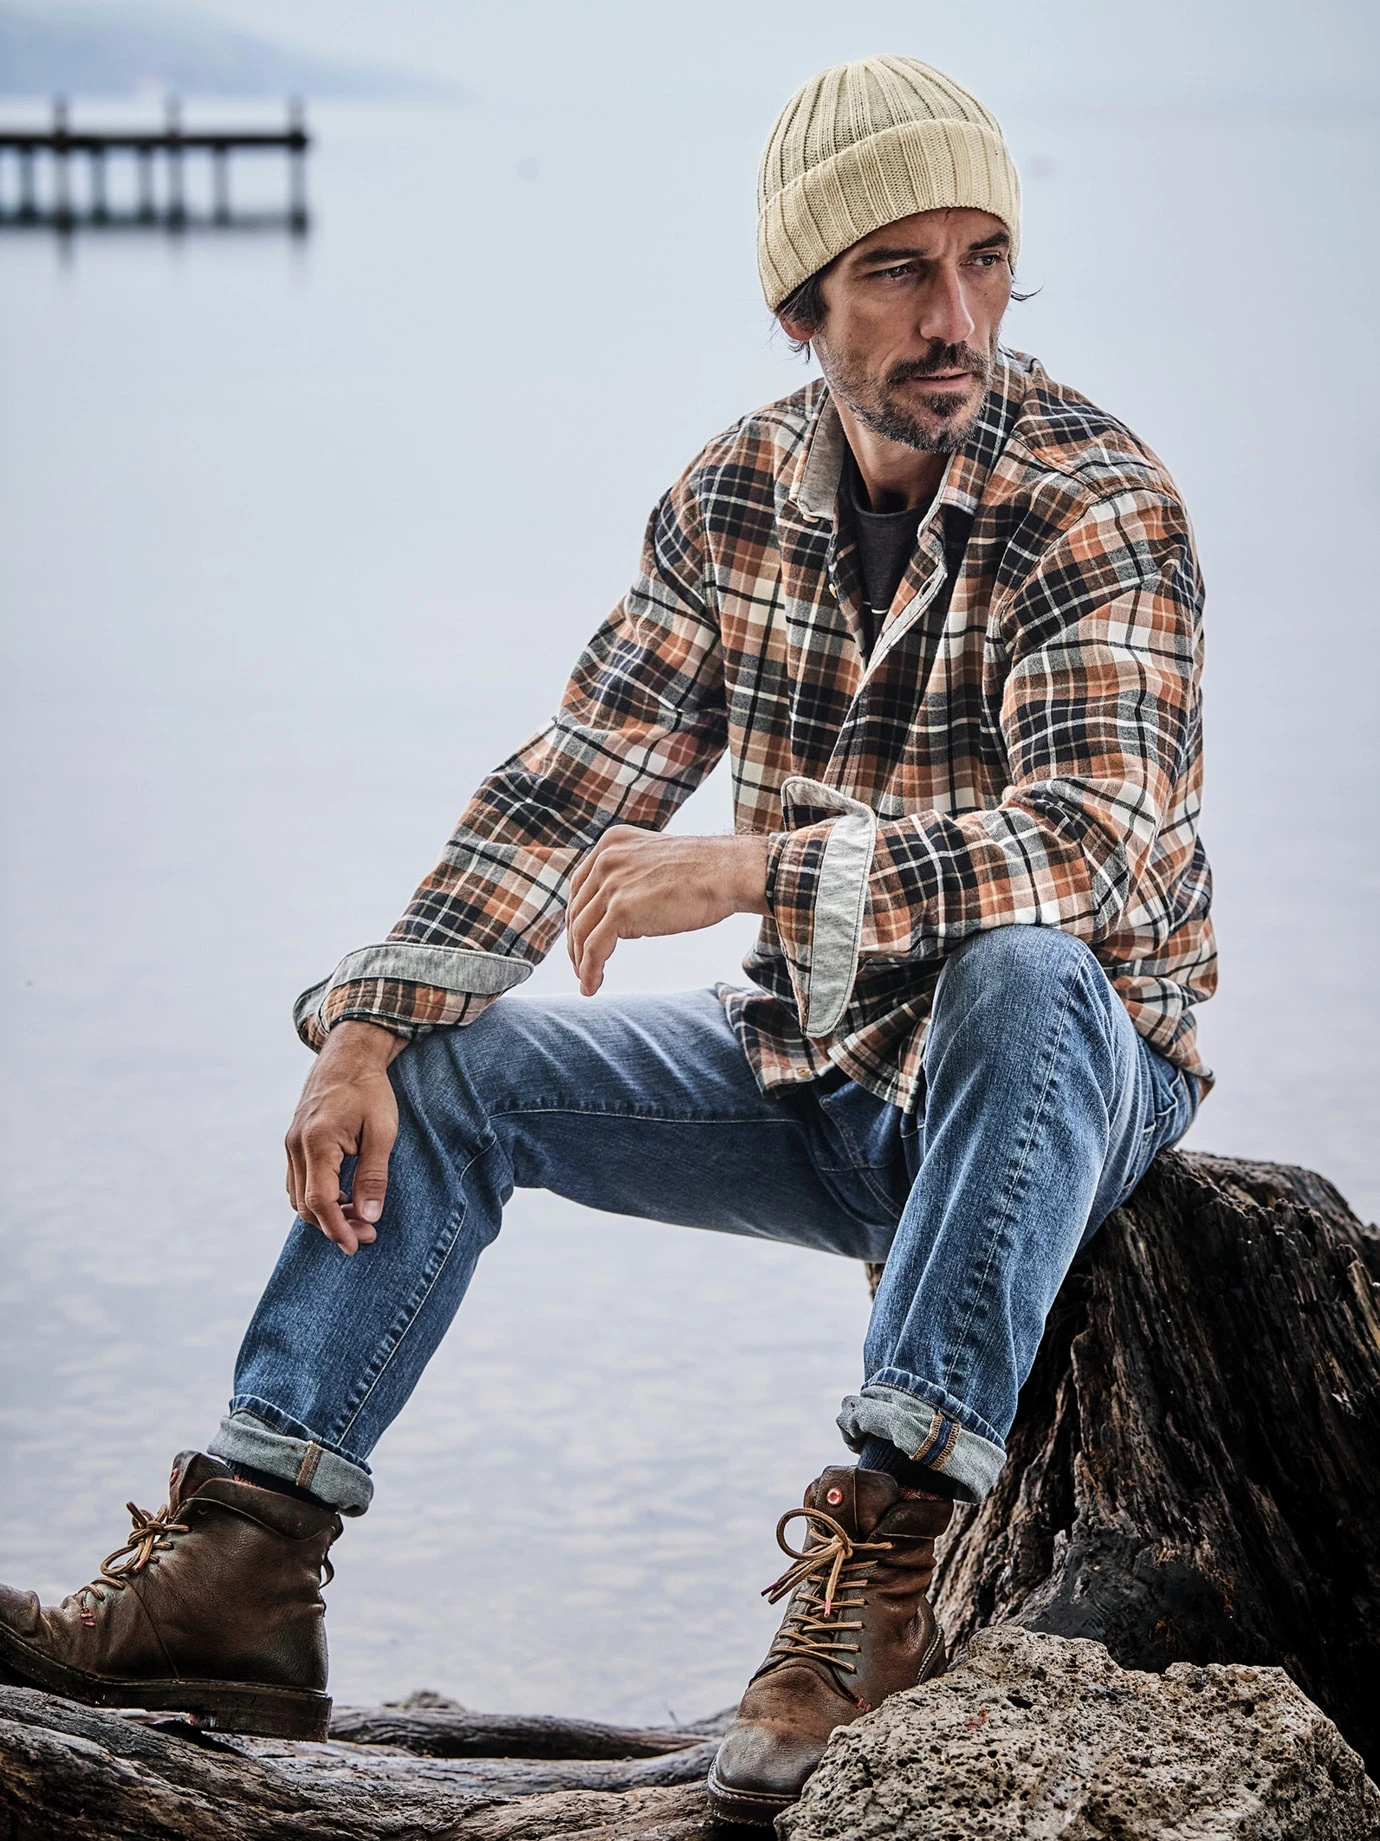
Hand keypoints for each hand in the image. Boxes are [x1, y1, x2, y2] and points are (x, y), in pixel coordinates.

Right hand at [285, 1020, 406, 1254]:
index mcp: (318, 1142)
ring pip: (298, 1195)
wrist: (350, 1055)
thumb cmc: (370, 1091)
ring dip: (325, 1214)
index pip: (320, 1201)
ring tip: (359, 1220)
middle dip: (334, 1226)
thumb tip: (369, 1217)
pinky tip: (345, 1198)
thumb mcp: (382, 1132)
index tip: (355, 1246)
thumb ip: (374, 1175)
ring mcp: (291, 1143)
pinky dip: (317, 1197)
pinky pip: (298, 1181)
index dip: (337, 1229)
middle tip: (367, 1234)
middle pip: (305, 1205)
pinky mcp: (294, 1141)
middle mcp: (296, 1145)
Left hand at [566, 827, 769, 995]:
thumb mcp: (655, 863)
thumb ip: (631, 880)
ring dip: (581, 961)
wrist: (729, 872)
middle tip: (580, 965)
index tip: (580, 938)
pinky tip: (592, 986)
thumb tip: (616, 919)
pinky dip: (589, 970)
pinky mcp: (621, 910)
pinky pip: (595, 948)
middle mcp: (605, 859)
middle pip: (577, 909)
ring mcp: (612, 884)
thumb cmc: (705, 872)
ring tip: (586, 980)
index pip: (580, 885)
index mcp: (611, 843)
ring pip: (581, 932)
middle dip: (575, 942)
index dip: (577, 916)